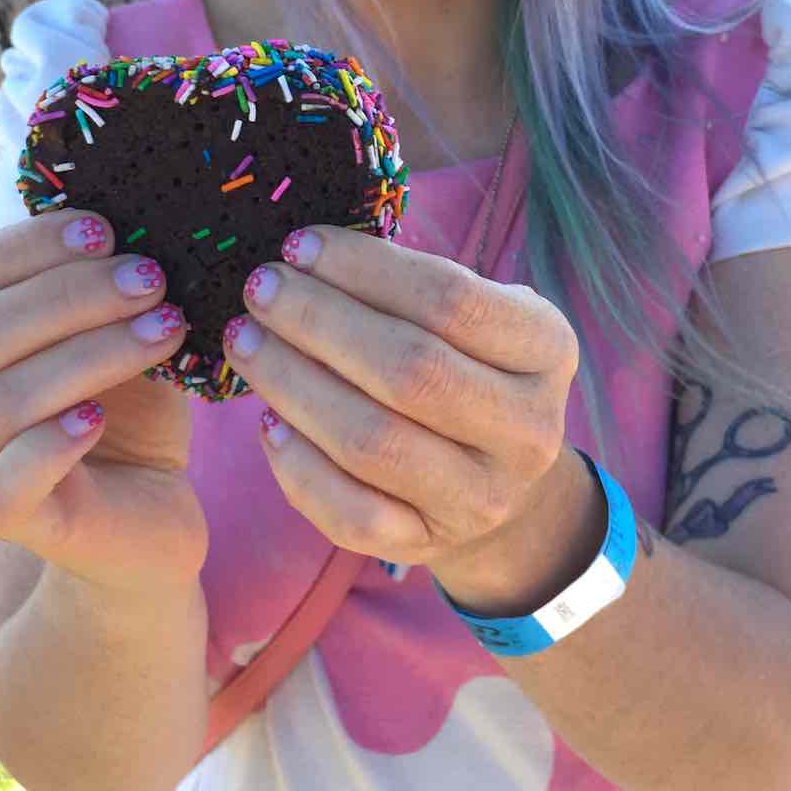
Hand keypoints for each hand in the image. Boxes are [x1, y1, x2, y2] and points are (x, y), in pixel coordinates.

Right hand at [0, 211, 205, 590]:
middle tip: (151, 278)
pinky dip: (54, 440)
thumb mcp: (118, 334)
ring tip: (165, 330)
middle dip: (68, 295)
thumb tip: (131, 217)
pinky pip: (4, 480)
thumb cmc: (131, 412)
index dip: (24, 247)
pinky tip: (102, 418)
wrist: (150, 515)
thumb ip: (102, 286)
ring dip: (90, 353)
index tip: (107, 231)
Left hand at [223, 226, 579, 581]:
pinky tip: (266, 420)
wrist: (506, 488)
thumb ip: (413, 287)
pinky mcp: (429, 544)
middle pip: (408, 370)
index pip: (450, 300)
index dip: (365, 269)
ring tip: (245, 341)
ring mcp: (480, 497)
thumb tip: (309, 256)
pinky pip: (349, 512)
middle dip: (317, 321)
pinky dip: (297, 465)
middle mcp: (525, 429)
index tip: (300, 246)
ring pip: (370, 441)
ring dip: (291, 382)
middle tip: (261, 289)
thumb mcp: (477, 316)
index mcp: (545, 349)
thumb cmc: (471, 369)